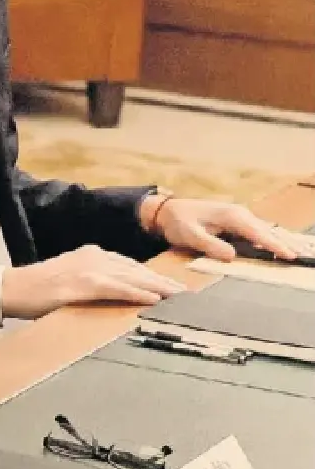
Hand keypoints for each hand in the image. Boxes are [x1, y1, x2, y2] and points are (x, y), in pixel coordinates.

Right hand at [0, 244, 185, 319]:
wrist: (11, 288)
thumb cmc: (37, 288)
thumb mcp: (68, 277)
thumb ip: (91, 280)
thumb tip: (112, 292)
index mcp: (91, 254)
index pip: (130, 265)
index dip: (153, 276)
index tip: (171, 285)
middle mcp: (94, 257)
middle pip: (137, 270)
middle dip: (163, 281)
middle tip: (186, 292)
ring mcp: (89, 269)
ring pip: (133, 277)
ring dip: (159, 288)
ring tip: (180, 297)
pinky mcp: (84, 284)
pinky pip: (118, 289)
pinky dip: (139, 294)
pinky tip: (155, 300)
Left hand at [145, 197, 314, 261]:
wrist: (167, 211)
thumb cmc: (178, 222)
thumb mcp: (190, 235)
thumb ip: (210, 245)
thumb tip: (232, 256)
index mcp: (232, 216)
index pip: (258, 233)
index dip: (275, 245)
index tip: (289, 256)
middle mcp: (240, 214)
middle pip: (267, 231)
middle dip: (285, 243)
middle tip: (302, 257)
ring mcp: (239, 216)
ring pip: (265, 230)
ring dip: (280, 241)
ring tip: (298, 253)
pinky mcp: (236, 221)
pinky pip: (258, 231)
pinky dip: (270, 239)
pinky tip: (280, 247)